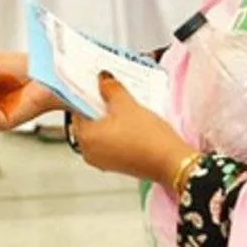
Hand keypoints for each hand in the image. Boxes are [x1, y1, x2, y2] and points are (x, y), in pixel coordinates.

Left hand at [70, 74, 194, 184]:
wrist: (171, 162)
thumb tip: (103, 79)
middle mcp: (88, 152)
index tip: (96, 85)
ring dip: (110, 119)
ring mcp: (102, 161)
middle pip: (89, 122)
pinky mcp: (118, 166)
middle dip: (100, 107)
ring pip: (101, 133)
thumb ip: (110, 89)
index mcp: (84, 137)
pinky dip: (117, 132)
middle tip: (112, 92)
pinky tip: (131, 122)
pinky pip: (111, 143)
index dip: (87, 95)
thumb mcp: (126, 104)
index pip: (76, 110)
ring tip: (124, 105)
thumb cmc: (146, 136)